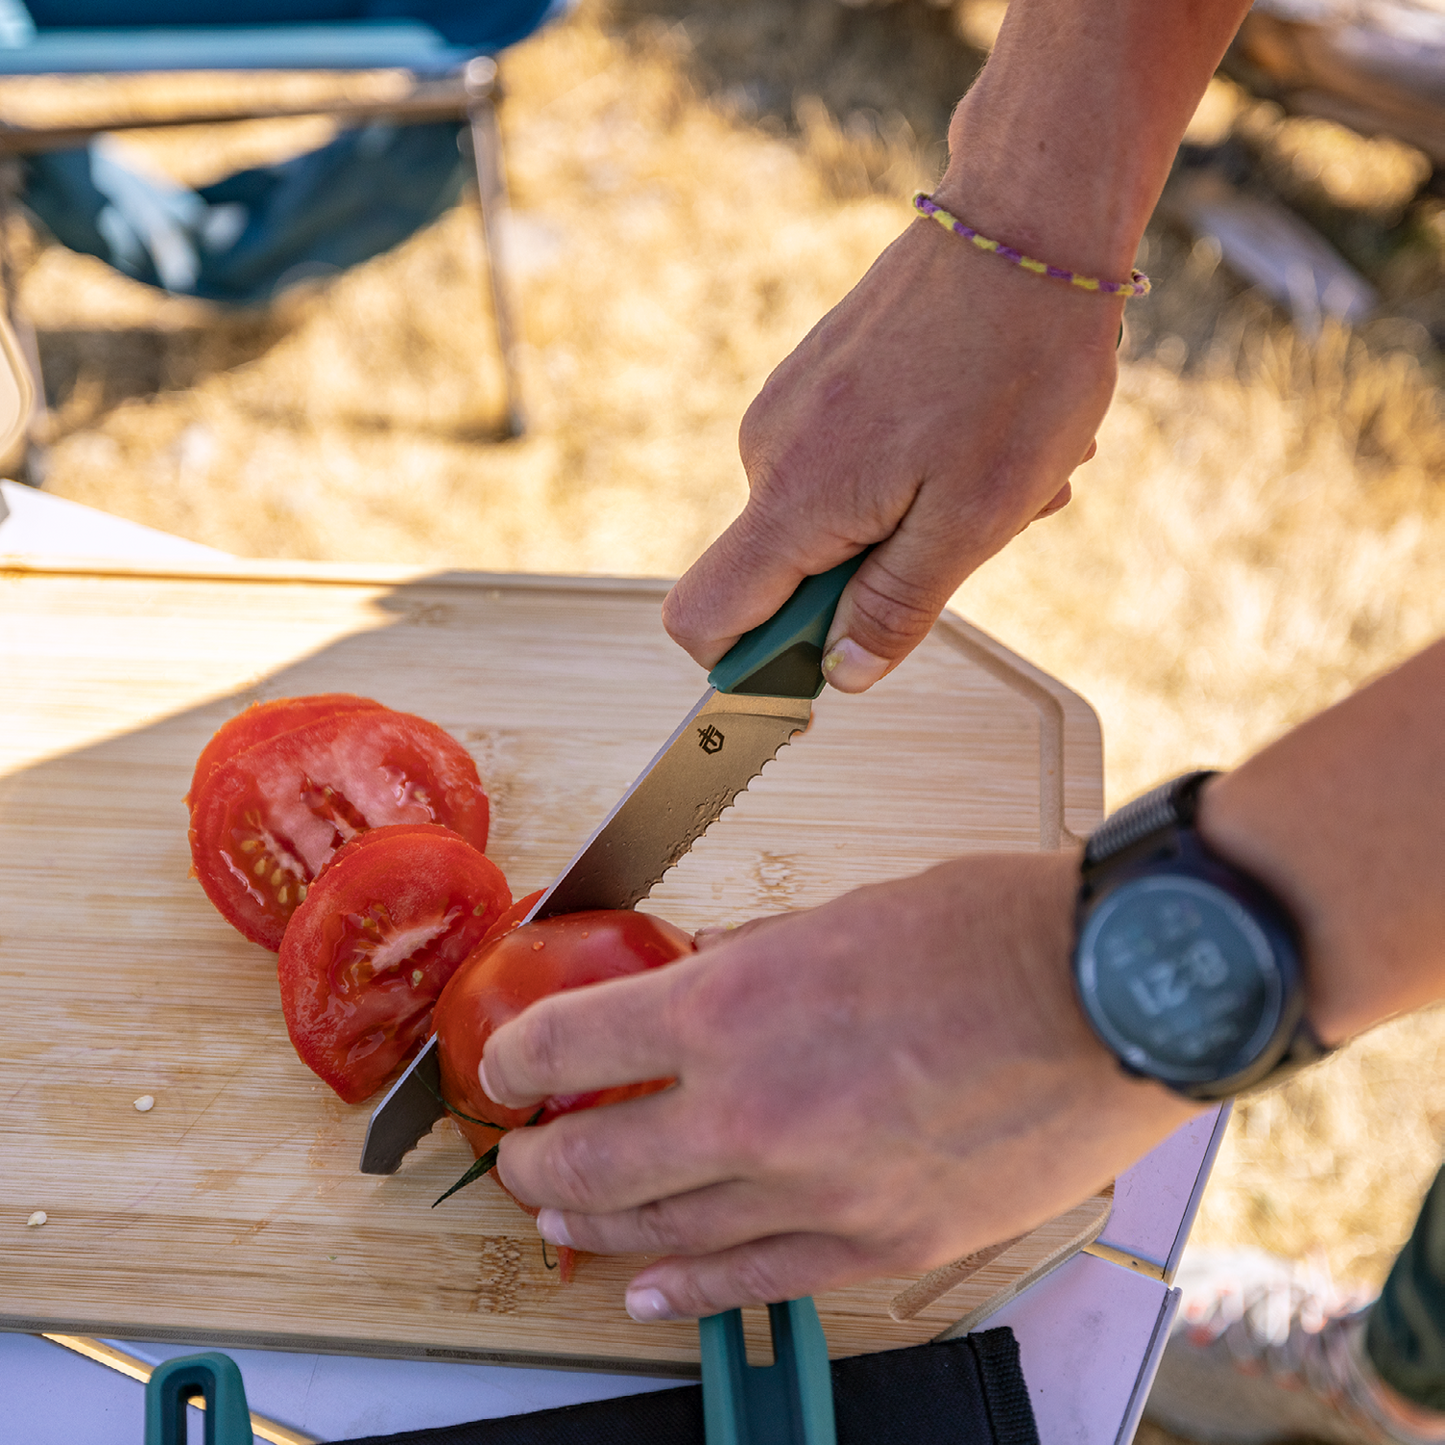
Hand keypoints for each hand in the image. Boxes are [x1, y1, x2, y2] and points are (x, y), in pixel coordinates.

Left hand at [479, 852, 1196, 1319]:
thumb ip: (751, 959)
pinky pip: (754, 1282)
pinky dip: (688, 1290)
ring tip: (563, 1217)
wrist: (1108, 994)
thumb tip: (703, 973)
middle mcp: (752, 1113)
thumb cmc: (986, 932)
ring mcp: (815, 1194)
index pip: (570, 1045)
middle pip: (594, 1160)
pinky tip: (650, 1291)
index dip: (519, 1058)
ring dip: (593, 1227)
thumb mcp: (837, 915)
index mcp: (730, 1008)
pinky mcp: (879, 1245)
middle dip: (535, 1161)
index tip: (510, 1064)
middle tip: (521, 1156)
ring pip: (659, 1234)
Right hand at [661, 206, 1122, 693]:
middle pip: (783, 575)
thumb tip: (841, 675)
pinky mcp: (816, 379)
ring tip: (985, 466)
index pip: (704, 618)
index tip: (823, 663)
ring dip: (908, 521)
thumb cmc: (1017, 367)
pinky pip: (844, 464)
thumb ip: (894, 608)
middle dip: (873, 578)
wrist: (1025, 218)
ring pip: (829, 519)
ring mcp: (788, 408)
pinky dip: (908, 471)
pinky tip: (971, 429)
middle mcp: (768, 451)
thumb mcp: (974, 518)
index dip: (749, 666)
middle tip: (968, 525)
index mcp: (796, 497)